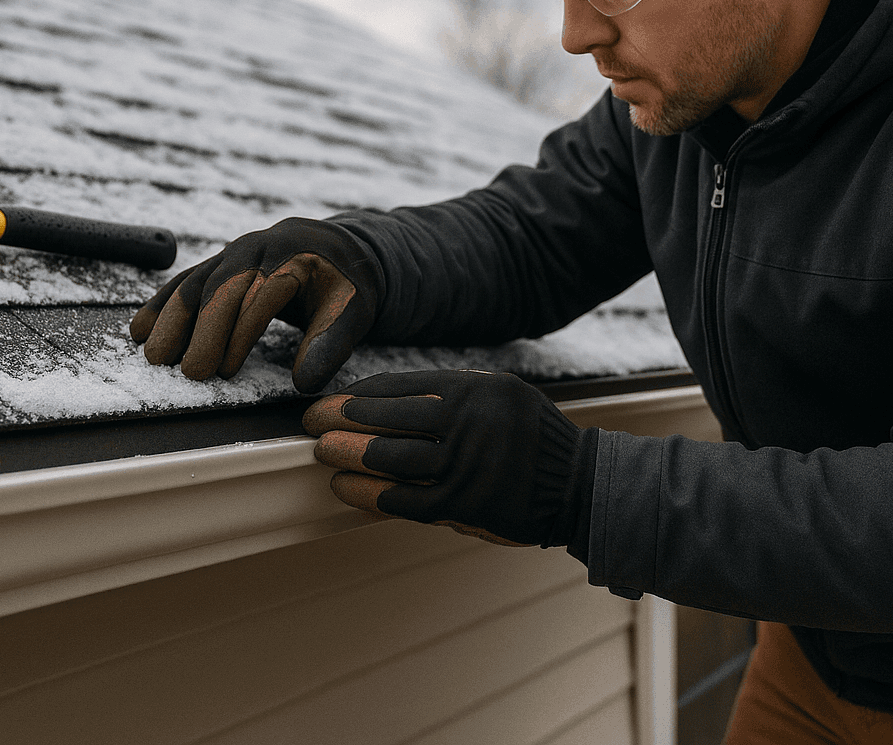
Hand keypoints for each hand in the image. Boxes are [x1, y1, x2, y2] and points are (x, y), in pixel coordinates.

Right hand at [130, 217, 381, 392]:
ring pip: (195, 282)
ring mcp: (233, 252)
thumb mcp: (353, 309)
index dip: (240, 333)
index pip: (259, 293)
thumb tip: (305, 383)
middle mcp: (256, 246)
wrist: (340, 249)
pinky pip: (185, 281)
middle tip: (189, 373)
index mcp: (291, 253)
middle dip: (202, 331)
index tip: (226, 370)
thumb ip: (332, 343)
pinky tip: (140, 329)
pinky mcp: (219, 263)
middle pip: (221, 287)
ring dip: (172, 320)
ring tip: (155, 357)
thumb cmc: (347, 283)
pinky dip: (161, 305)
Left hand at [302, 370, 585, 546]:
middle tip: (313, 421)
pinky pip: (403, 500)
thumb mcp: (502, 395)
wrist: (579, 485)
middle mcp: (472, 423)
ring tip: (321, 450)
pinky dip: (367, 493)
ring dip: (346, 453)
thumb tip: (384, 400)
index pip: (403, 386)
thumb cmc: (533, 439)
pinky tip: (344, 487)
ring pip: (390, 457)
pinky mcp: (465, 506)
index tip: (334, 399)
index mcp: (478, 389)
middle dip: (342, 419)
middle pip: (389, 418)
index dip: (360, 393)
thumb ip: (453, 394)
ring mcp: (469, 466)